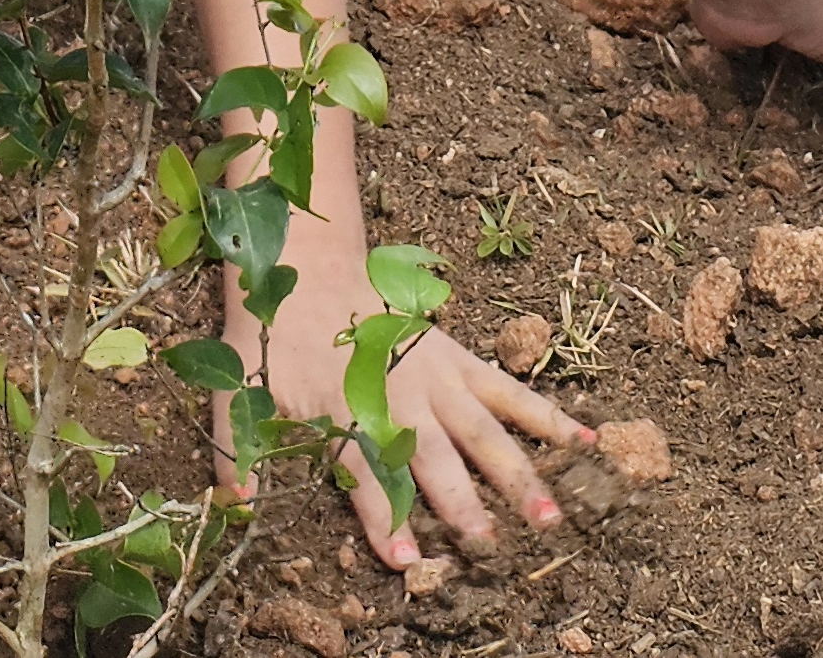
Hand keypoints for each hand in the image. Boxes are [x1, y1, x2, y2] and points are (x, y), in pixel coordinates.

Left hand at [225, 253, 587, 565]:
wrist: (308, 265)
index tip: (404, 558)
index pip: (365, 472)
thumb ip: (236, 451)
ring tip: (550, 514)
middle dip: (462, 505)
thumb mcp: (242, 390)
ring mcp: (437, 377)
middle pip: (436, 458)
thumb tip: (234, 508)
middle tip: (490, 548)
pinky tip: (588, 440)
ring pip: (484, 431)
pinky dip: (549, 415)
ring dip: (518, 473)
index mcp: (345, 409)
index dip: (382, 515)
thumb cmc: (275, 337)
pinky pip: (510, 391)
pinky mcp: (460, 360)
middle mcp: (398, 397)